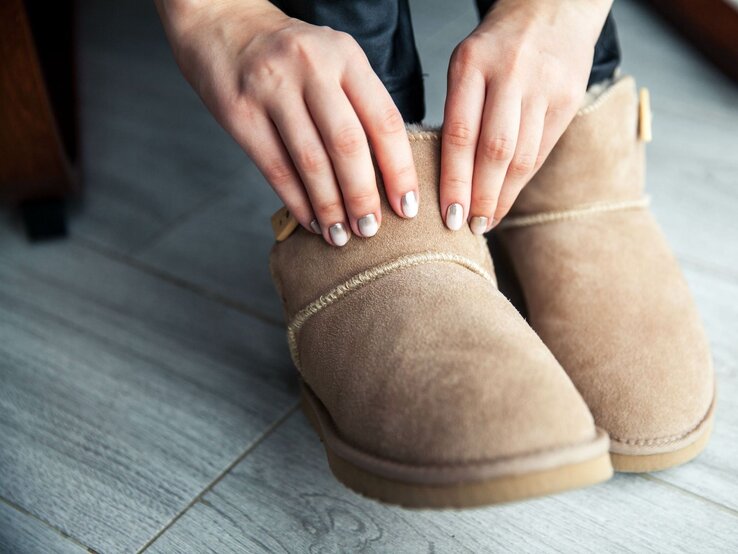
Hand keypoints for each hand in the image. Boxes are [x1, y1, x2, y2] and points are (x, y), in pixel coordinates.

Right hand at [155, 0, 418, 245]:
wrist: (220, 20)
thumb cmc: (287, 52)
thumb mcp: (332, 60)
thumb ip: (358, 104)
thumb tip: (388, 173)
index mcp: (345, 55)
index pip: (383, 120)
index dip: (400, 170)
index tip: (408, 208)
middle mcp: (311, 67)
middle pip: (348, 144)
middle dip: (363, 196)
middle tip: (371, 230)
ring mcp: (272, 88)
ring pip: (310, 161)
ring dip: (329, 207)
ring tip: (341, 235)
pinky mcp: (239, 111)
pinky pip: (275, 167)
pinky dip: (296, 201)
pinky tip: (311, 221)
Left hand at [441, 0, 611, 232]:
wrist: (553, 7)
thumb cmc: (498, 45)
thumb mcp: (466, 65)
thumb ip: (459, 111)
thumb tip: (448, 177)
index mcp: (472, 64)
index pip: (459, 134)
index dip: (453, 181)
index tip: (447, 215)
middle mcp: (511, 74)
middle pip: (494, 151)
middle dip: (480, 196)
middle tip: (467, 227)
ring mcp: (544, 86)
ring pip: (522, 156)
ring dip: (503, 196)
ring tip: (486, 221)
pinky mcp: (570, 98)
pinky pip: (543, 149)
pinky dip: (523, 180)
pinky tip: (508, 198)